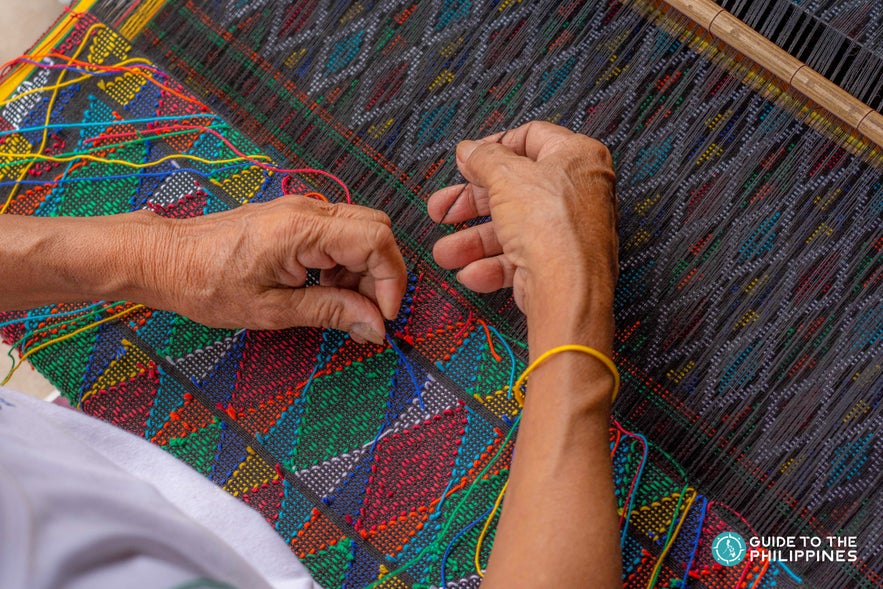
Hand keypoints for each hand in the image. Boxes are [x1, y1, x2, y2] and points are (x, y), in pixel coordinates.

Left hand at [139, 195, 406, 342]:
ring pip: (361, 232)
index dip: (391, 281)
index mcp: (303, 229)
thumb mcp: (271, 310)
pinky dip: (345, 264)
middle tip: (366, 313)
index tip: (383, 317)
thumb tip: (375, 327)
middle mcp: (308, 210)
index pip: (377, 241)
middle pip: (377, 230)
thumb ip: (330, 312)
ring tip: (340, 305)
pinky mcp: (295, 218)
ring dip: (363, 272)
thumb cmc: (205, 284)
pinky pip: (339, 235)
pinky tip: (324, 290)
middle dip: (382, 275)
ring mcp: (302, 210)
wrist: (165, 258)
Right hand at [427, 122, 617, 350]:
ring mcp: (566, 230)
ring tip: (445, 253)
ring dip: (472, 242)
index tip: (467, 159)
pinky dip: (491, 266)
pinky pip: (518, 259)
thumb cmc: (551, 225)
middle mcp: (576, 192)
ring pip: (510, 229)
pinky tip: (470, 272)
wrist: (568, 289)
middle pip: (513, 188)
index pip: (532, 138)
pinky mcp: (556, 264)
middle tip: (443, 209)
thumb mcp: (506, 177)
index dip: (494, 146)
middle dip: (471, 204)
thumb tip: (470, 149)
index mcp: (576, 157)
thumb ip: (484, 158)